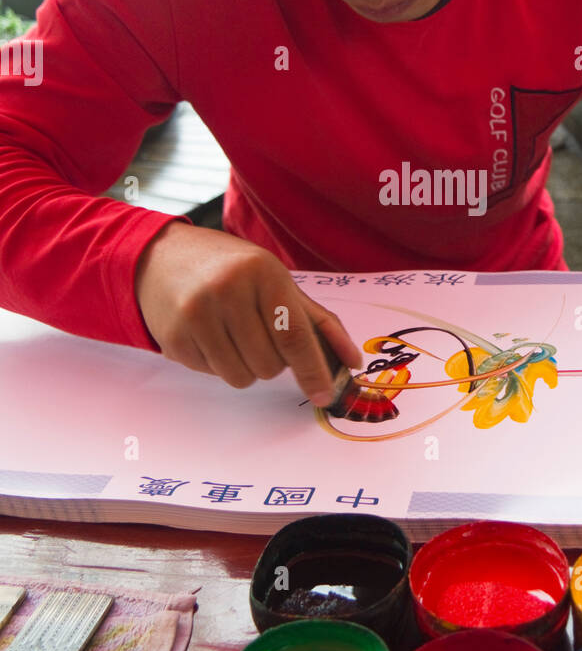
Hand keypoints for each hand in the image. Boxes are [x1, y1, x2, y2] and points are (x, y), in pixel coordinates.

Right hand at [134, 222, 363, 398]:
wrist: (161, 257)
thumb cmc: (231, 269)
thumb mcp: (277, 281)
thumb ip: (317, 322)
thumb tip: (350, 361)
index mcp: (262, 273)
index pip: (294, 335)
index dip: (313, 370)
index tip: (326, 394)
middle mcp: (227, 291)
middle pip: (270, 364)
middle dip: (274, 361)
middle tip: (260, 334)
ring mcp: (196, 315)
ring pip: (242, 377)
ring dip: (247, 367)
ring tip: (235, 335)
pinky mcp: (174, 339)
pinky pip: (213, 375)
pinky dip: (219, 364)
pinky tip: (210, 334)